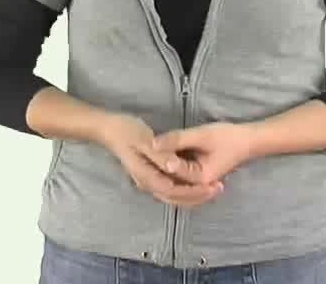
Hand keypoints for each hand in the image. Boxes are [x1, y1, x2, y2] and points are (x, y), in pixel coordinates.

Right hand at [100, 113, 225, 208]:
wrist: (107, 128)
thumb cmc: (125, 131)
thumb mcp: (144, 139)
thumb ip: (160, 154)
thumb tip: (175, 167)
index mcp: (146, 176)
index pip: (174, 191)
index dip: (194, 191)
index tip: (213, 186)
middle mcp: (147, 182)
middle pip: (175, 197)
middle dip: (197, 196)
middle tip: (218, 188)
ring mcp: (147, 179)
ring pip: (173, 194)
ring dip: (192, 193)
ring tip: (212, 187)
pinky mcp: (150, 173)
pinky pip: (170, 186)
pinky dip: (184, 186)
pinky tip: (195, 180)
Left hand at [151, 122, 250, 187]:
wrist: (247, 140)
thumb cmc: (227, 137)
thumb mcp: (201, 134)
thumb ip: (178, 139)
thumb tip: (153, 144)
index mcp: (200, 178)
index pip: (171, 172)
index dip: (157, 158)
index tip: (144, 145)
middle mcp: (198, 186)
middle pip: (169, 185)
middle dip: (154, 171)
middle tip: (140, 155)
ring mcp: (198, 183)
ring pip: (172, 184)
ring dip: (159, 173)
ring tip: (146, 158)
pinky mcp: (196, 177)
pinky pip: (177, 179)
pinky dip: (167, 172)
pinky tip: (157, 161)